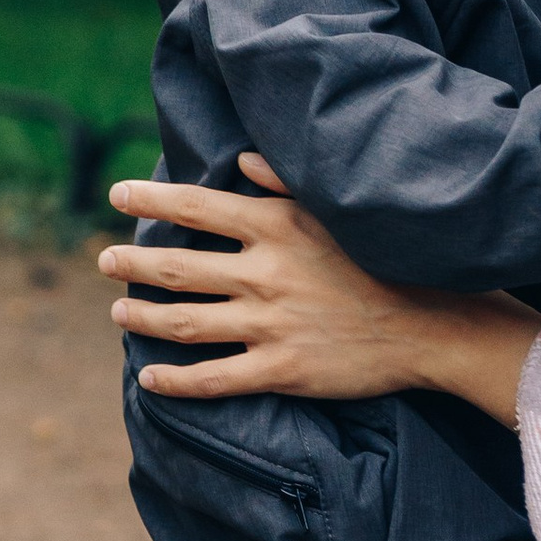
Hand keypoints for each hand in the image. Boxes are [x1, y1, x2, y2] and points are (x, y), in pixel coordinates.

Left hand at [99, 156, 540, 426]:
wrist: (434, 324)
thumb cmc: (386, 261)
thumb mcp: (337, 209)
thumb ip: (285, 182)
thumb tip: (243, 159)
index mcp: (277, 226)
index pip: (196, 205)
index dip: (150, 199)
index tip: (116, 195)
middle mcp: (265, 273)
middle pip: (177, 267)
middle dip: (132, 264)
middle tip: (105, 261)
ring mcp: (270, 324)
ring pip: (184, 323)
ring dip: (142, 318)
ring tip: (119, 313)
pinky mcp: (281, 370)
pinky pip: (214, 378)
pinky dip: (175, 381)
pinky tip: (150, 379)